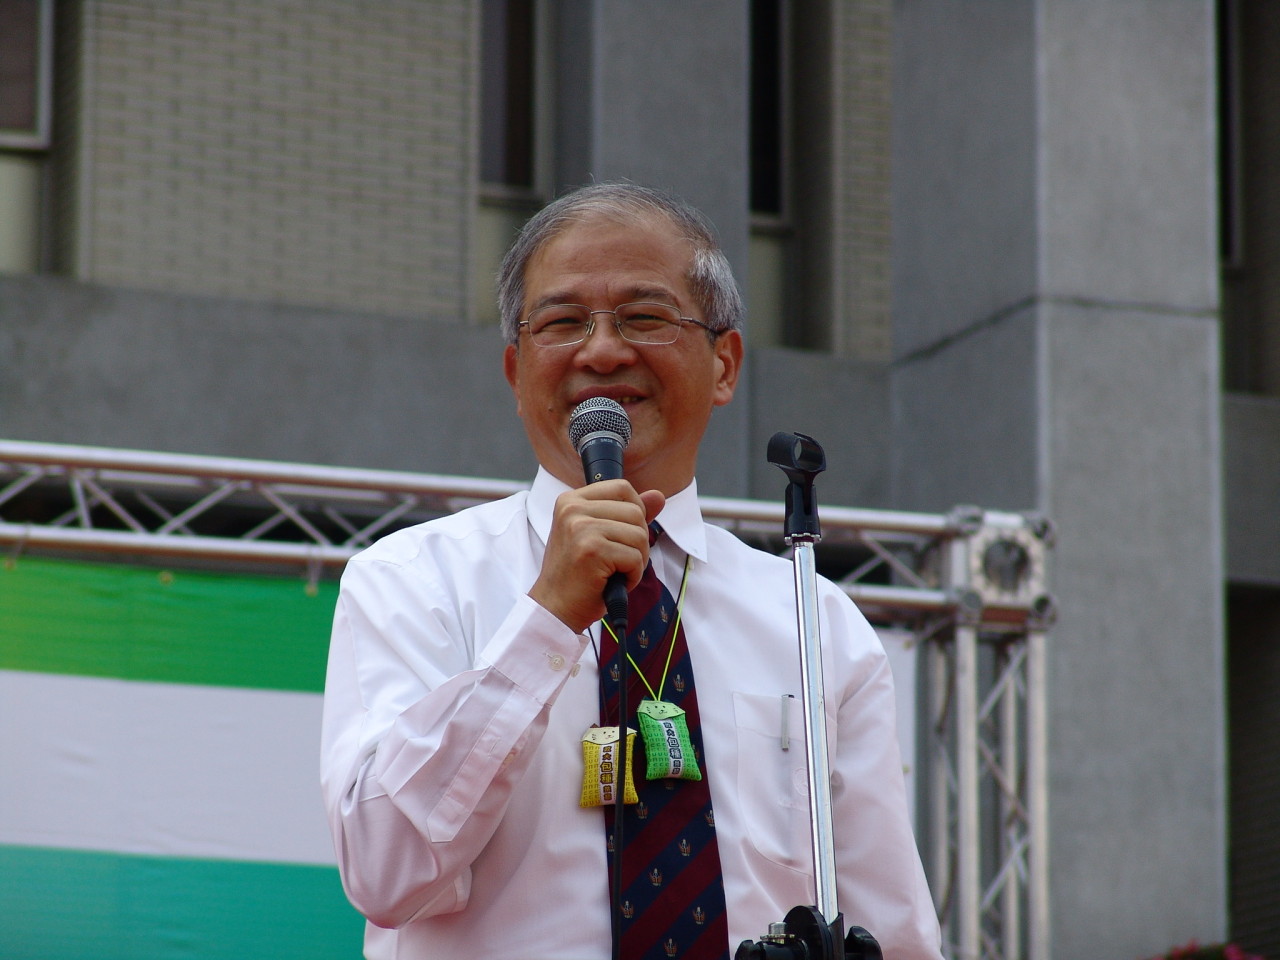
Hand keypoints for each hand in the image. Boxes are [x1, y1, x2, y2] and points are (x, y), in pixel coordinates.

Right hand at [530, 480, 665, 632]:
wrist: (555, 608)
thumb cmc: (578, 574)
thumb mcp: (600, 535)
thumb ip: (627, 513)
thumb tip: (659, 495)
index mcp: (571, 500)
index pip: (622, 488)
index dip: (635, 512)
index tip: (621, 536)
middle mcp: (573, 508)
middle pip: (635, 512)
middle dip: (638, 541)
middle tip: (617, 561)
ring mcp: (581, 527)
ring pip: (639, 535)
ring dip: (637, 560)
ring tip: (614, 572)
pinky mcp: (592, 549)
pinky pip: (635, 557)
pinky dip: (632, 575)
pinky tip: (613, 582)